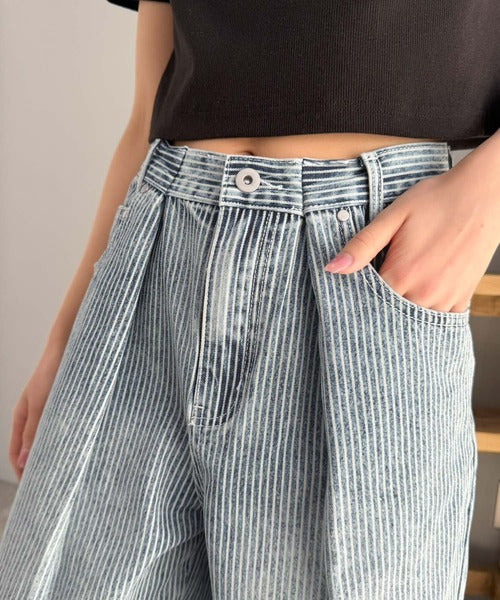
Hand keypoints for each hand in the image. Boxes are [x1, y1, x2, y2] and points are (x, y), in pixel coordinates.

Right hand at [9, 344, 63, 479]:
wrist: (69, 349)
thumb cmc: (52, 373)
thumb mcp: (40, 404)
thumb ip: (33, 431)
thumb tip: (23, 462)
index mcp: (21, 417)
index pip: (16, 452)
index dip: (22, 471)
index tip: (32, 490)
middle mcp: (34, 416)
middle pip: (32, 448)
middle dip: (39, 466)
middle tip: (52, 487)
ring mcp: (50, 412)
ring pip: (49, 440)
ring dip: (55, 455)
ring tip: (67, 473)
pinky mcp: (65, 407)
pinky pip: (63, 429)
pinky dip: (66, 441)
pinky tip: (78, 449)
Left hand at [323, 169, 499, 313]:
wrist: (482, 194)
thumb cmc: (436, 201)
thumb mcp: (392, 217)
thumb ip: (362, 246)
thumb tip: (332, 268)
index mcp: (402, 274)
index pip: (367, 302)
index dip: (356, 298)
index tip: (352, 292)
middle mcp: (425, 293)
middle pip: (389, 315)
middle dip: (377, 308)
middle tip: (376, 292)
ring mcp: (446, 299)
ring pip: (412, 321)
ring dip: (401, 311)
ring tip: (398, 292)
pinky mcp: (462, 298)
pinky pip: (437, 319)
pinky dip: (424, 311)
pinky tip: (418, 296)